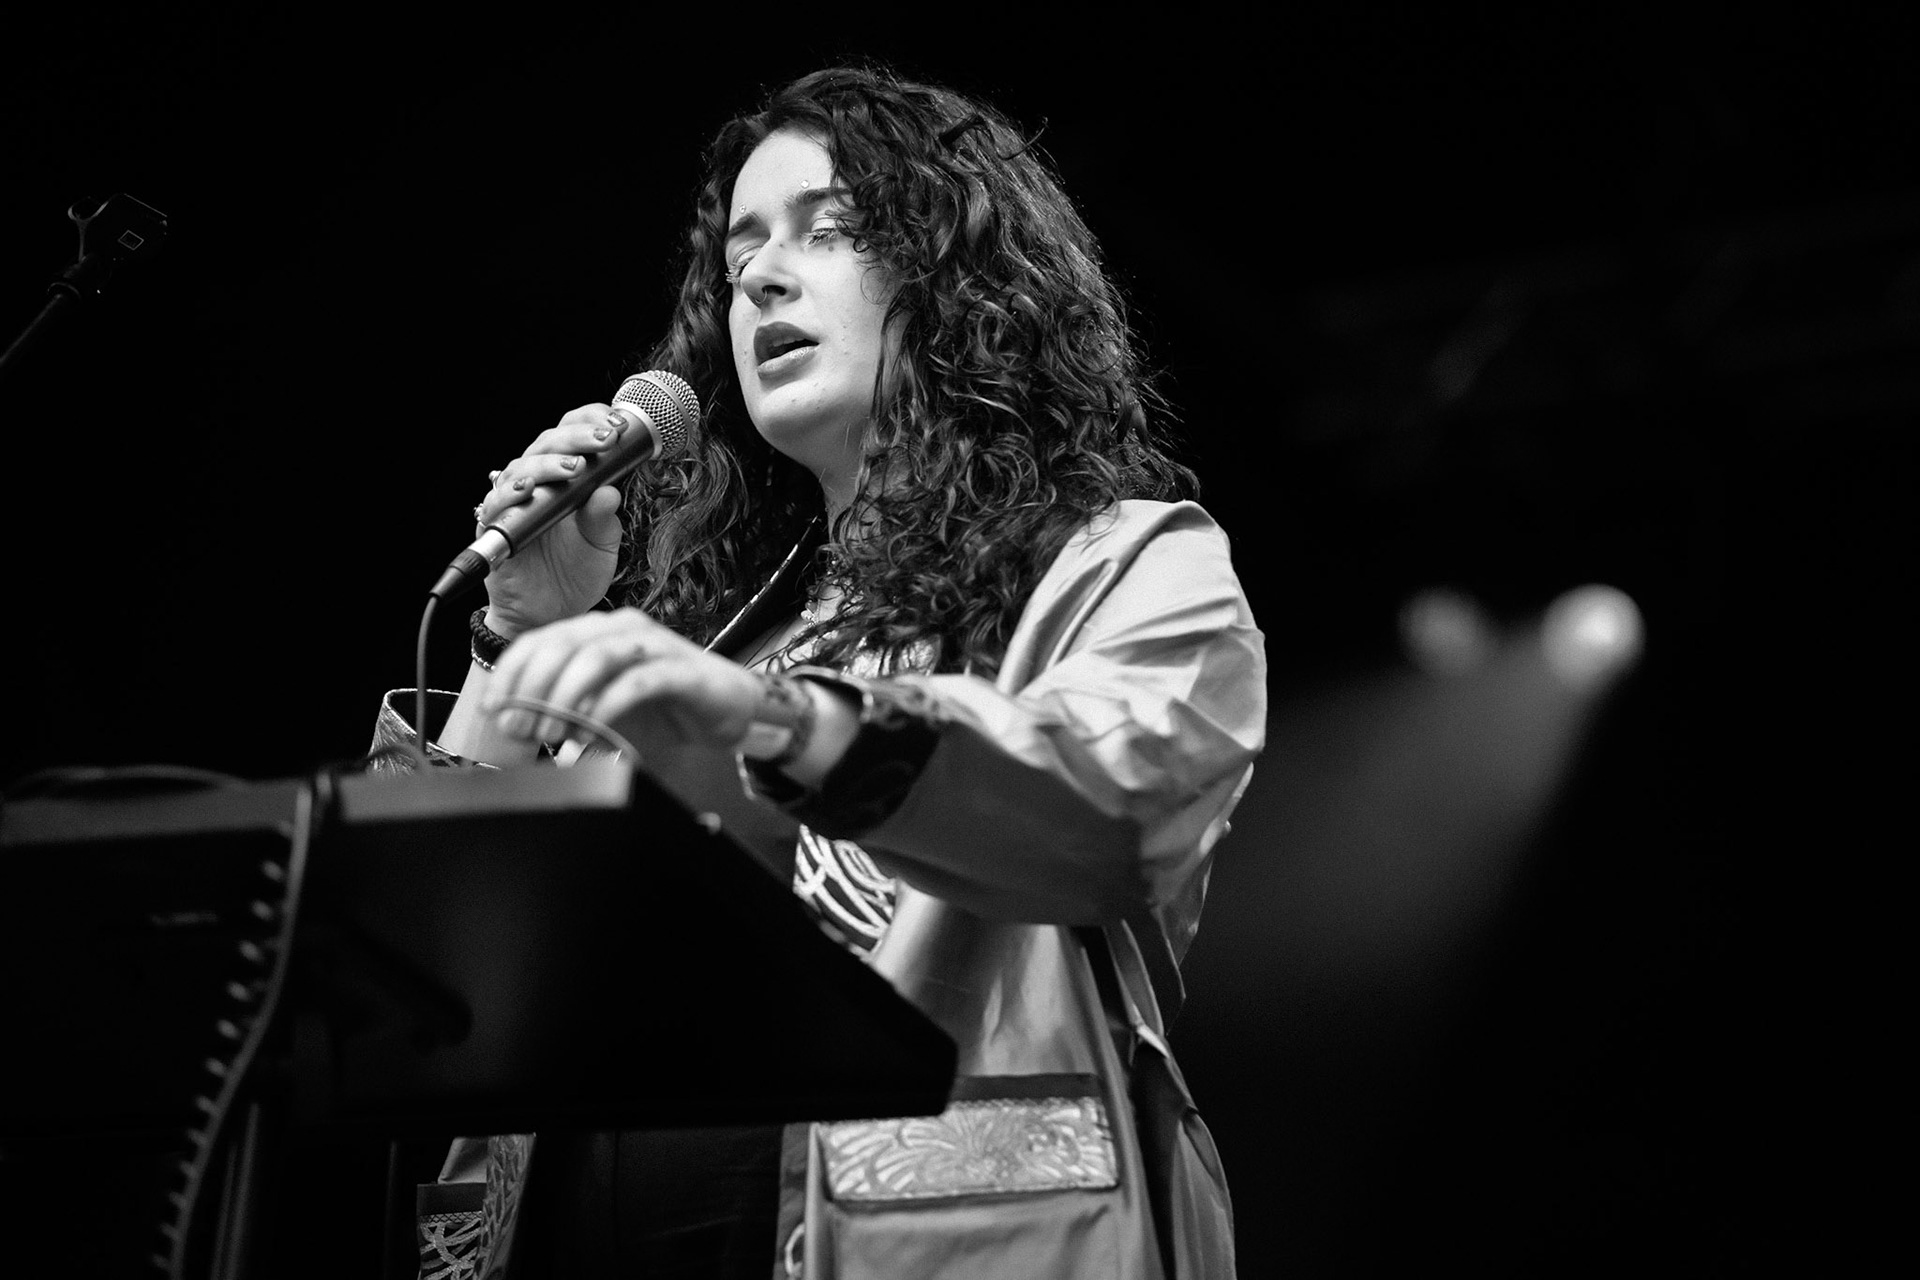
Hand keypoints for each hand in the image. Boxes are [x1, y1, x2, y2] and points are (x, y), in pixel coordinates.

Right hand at [473, 403, 632, 635]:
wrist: (549, 615)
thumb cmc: (574, 574)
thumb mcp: (601, 546)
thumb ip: (605, 519)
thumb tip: (609, 492)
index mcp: (565, 478)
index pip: (573, 433)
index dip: (592, 422)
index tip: (620, 425)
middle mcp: (538, 483)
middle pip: (549, 444)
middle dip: (579, 436)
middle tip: (605, 439)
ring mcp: (514, 503)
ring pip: (523, 468)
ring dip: (549, 464)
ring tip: (575, 467)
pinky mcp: (494, 527)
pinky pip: (497, 504)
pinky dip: (511, 494)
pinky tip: (530, 490)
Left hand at [481, 608, 766, 753]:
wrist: (732, 710)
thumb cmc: (666, 711)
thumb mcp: (605, 717)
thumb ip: (571, 724)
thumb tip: (530, 746)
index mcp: (596, 632)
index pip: (537, 641)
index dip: (509, 676)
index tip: (494, 712)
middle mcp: (621, 629)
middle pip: (560, 645)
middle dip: (531, 690)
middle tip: (520, 730)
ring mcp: (653, 645)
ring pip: (595, 657)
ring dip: (564, 697)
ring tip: (552, 734)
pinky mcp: (681, 669)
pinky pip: (636, 681)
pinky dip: (607, 709)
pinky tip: (593, 735)